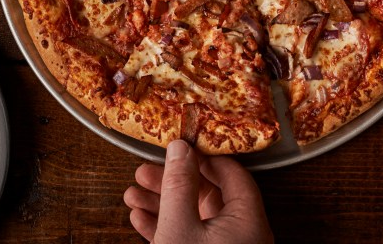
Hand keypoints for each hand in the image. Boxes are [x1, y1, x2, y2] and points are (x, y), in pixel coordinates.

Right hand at [123, 140, 272, 243]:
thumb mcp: (180, 225)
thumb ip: (179, 185)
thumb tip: (180, 149)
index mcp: (249, 220)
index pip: (232, 174)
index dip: (202, 157)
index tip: (179, 148)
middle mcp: (244, 235)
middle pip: (209, 195)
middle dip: (173, 182)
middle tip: (146, 170)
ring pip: (195, 217)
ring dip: (163, 204)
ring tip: (133, 194)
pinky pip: (190, 238)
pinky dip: (166, 227)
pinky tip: (140, 217)